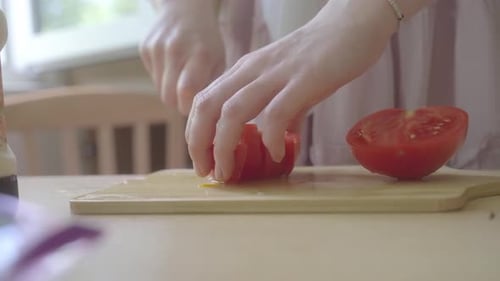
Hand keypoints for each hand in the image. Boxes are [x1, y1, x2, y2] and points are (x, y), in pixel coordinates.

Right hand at [140, 0, 225, 114]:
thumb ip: (211, 87)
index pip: (187, 93)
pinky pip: (152, 78)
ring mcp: (157, 48)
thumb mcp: (219, 60)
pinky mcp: (145, 48)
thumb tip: (206, 118)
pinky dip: (163, 78)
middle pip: (169, 98)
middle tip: (191, 98)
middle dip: (179, 104)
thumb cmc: (207, 41)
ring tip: (183, 78)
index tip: (197, 107)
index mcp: (200, 54)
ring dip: (171, 92)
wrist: (185, 9)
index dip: (190, 107)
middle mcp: (176, 50)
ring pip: (160, 90)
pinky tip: (172, 66)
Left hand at [186, 0, 399, 180]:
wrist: (352, 24)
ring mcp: (276, 75)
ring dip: (224, 147)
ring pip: (232, 112)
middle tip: (208, 172)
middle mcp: (252, 71)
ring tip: (229, 172)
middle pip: (207, 107)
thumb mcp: (290, 83)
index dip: (196, 134)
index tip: (204, 160)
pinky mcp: (303, 80)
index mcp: (245, 71)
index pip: (204, 102)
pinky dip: (270, 138)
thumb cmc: (322, 55)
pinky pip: (276, 114)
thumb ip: (283, 111)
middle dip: (199, 144)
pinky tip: (277, 154)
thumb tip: (281, 138)